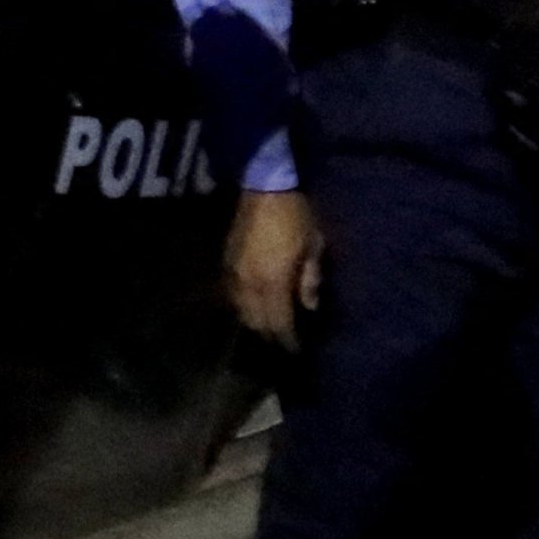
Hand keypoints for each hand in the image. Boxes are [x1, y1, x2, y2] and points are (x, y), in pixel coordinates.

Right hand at [223, 190, 325, 346]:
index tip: (295, 350)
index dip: (287, 339)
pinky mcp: (226, 263)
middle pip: (256, 321)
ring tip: (268, 324)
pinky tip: (253, 304)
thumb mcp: (312, 247)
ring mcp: (234, 273)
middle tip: (283, 339)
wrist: (264, 188)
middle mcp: (249, 283)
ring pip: (240, 310)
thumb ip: (309, 280)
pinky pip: (232, 295)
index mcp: (273, 281)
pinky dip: (243, 305)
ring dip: (255, 321)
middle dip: (269, 334)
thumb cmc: (295, 216)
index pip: (278, 323)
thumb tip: (310, 306)